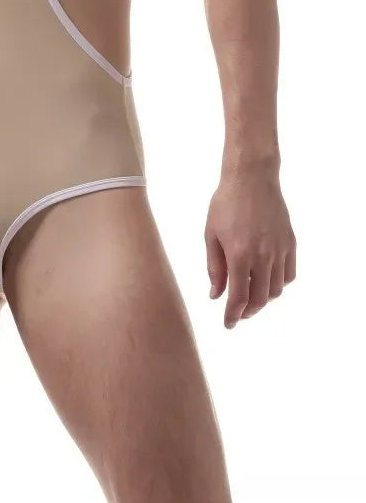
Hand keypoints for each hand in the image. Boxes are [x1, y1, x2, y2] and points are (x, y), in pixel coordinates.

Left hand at [204, 163, 295, 328]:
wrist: (251, 178)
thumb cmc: (225, 204)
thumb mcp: (211, 234)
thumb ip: (214, 267)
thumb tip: (216, 295)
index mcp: (239, 255)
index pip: (239, 298)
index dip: (233, 315)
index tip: (228, 324)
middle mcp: (263, 256)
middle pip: (260, 299)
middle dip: (248, 312)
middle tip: (238, 314)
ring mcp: (279, 250)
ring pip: (276, 290)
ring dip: (263, 299)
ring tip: (251, 296)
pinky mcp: (290, 243)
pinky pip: (289, 274)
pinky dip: (279, 284)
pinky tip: (267, 281)